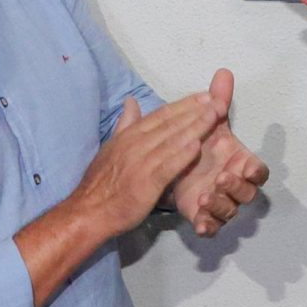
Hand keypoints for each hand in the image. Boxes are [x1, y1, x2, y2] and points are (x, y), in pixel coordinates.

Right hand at [74, 94, 220, 237]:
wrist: (89, 211)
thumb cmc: (101, 183)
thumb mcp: (111, 147)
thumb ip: (125, 124)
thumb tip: (131, 102)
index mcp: (129, 136)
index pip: (161, 115)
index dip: (184, 104)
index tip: (204, 95)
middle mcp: (135, 145)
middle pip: (170, 123)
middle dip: (196, 110)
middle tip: (217, 100)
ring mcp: (141, 163)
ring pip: (172, 140)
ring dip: (195, 127)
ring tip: (215, 116)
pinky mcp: (146, 183)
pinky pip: (167, 166)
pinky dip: (182, 155)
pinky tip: (197, 146)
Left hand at [166, 70, 267, 236]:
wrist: (170, 163)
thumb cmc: (198, 143)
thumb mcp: (205, 121)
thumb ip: (217, 99)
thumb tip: (223, 72)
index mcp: (239, 161)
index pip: (258, 171)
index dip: (256, 171)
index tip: (247, 167)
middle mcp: (233, 183)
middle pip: (248, 193)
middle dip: (236, 187)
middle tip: (219, 178)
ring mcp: (219, 201)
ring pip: (230, 211)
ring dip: (221, 205)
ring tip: (204, 195)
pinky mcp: (203, 216)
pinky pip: (212, 227)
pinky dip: (208, 225)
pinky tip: (200, 221)